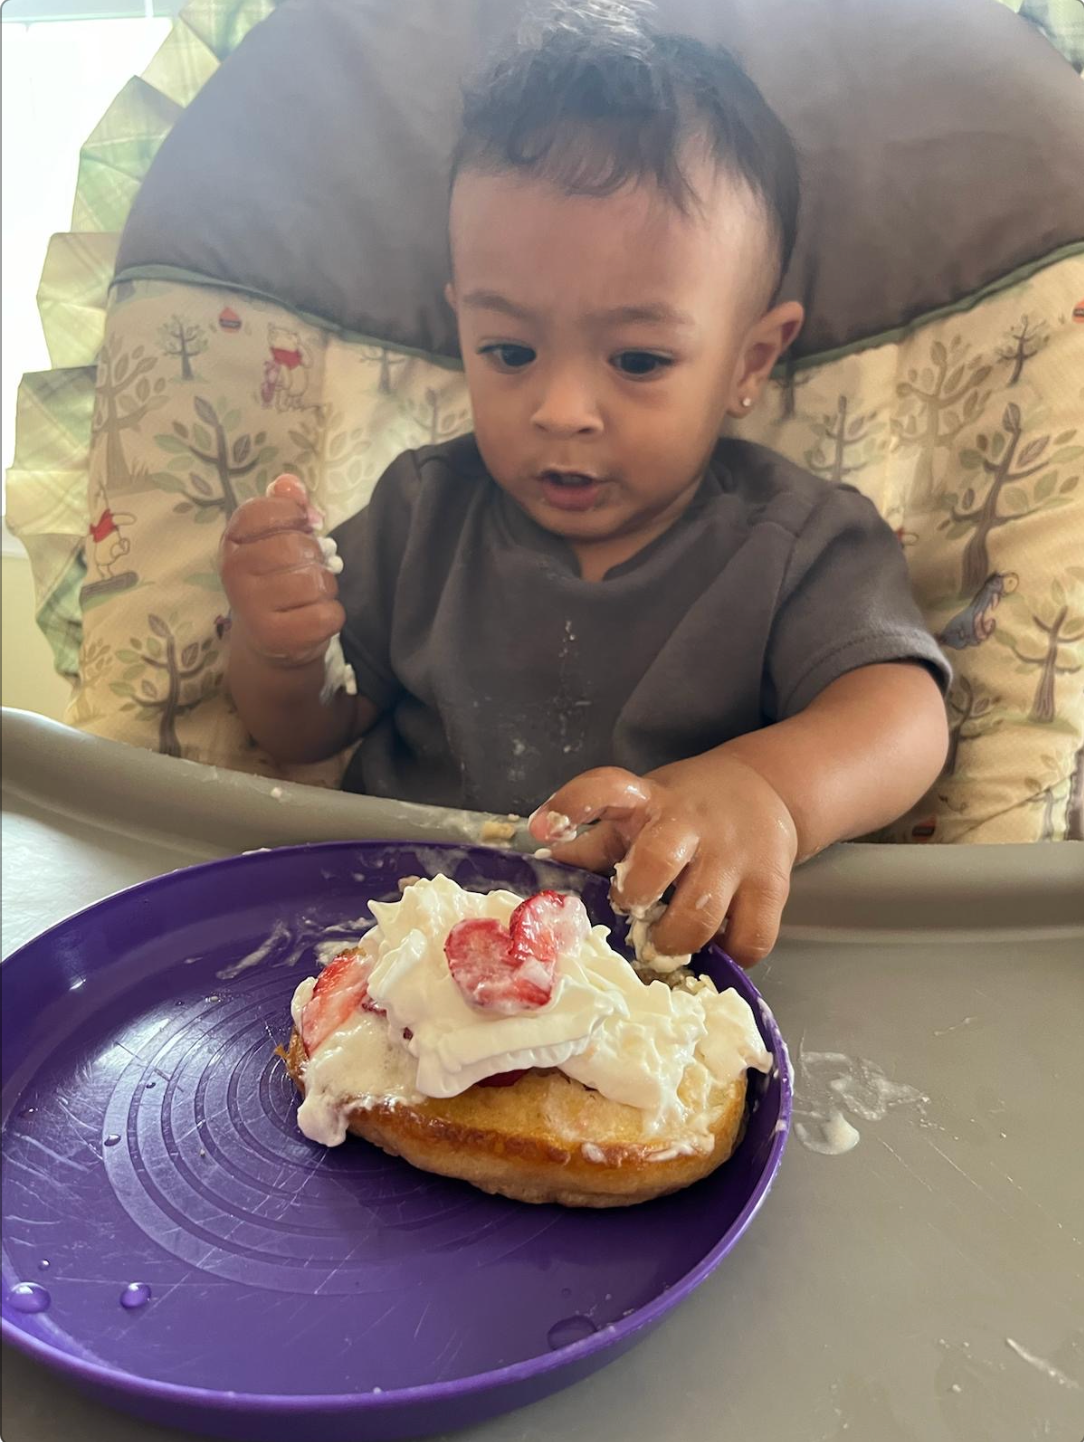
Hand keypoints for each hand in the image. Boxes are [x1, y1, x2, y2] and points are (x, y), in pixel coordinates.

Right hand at [219, 475, 343, 667]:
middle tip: (306, 570)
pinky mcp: (277, 637)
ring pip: (314, 581)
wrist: (268, 640)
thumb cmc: (276, 581)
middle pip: (296, 547)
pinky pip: (327, 614)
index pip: (266, 511)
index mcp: (232, 542)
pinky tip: (313, 617)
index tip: (302, 527)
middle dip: (314, 557)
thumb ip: (284, 507)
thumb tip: (290, 484)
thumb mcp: (275, 540)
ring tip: (309, 596)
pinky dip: (331, 614)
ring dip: (324, 587)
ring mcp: (252, 607)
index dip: (294, 516)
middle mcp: (234, 572)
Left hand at [529, 758, 797, 966]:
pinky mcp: (772, 885)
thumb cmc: (684, 811)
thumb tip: (545, 869)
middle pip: (657, 860)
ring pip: (701, 914)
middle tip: (632, 914)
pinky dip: (728, 957)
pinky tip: (714, 948)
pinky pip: (750, 939)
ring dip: (675, 941)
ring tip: (666, 944)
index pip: (606, 788)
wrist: (765, 791)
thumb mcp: (637, 813)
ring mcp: (735, 855)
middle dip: (635, 898)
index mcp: (648, 801)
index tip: (544, 829)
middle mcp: (691, 823)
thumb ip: (595, 843)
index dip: (573, 805)